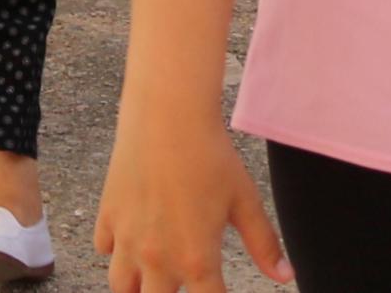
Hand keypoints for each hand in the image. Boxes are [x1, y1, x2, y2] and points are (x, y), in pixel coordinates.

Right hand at [95, 108, 287, 292]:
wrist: (168, 115)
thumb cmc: (209, 155)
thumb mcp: (245, 200)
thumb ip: (264, 244)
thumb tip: (285, 275)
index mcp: (195, 260)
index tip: (217, 289)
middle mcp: (157, 257)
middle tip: (184, 282)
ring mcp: (128, 238)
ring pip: (122, 287)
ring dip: (138, 288)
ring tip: (152, 278)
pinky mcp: (108, 215)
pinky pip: (104, 249)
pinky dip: (116, 252)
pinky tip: (131, 241)